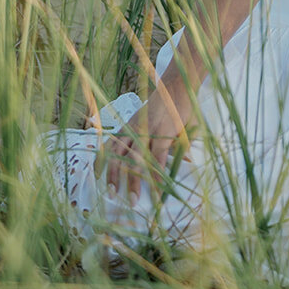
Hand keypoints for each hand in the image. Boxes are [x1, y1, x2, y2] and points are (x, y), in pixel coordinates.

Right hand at [103, 85, 190, 199]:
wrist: (175, 86)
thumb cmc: (184, 109)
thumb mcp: (190, 128)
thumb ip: (184, 148)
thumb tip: (183, 168)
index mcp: (164, 130)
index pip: (158, 160)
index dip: (157, 180)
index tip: (157, 199)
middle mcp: (145, 129)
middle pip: (135, 159)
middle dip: (132, 182)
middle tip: (132, 202)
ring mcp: (133, 126)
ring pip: (118, 152)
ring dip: (114, 173)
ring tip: (111, 192)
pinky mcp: (126, 124)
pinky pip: (111, 142)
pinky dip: (103, 157)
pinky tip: (98, 172)